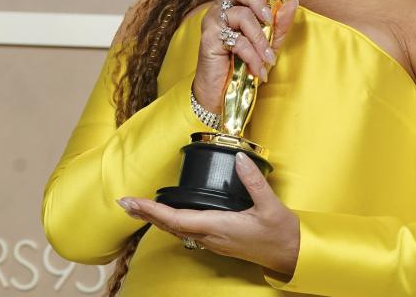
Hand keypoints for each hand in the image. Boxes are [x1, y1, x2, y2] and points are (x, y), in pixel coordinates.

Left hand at [117, 152, 299, 276]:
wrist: (291, 256)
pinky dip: (171, 221)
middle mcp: (210, 236)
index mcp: (218, 226)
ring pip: (176, 229)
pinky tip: (167, 215)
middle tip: (123, 202)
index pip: (175, 219)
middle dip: (145, 214)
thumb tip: (238, 159)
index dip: (151, 210)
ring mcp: (213, 240)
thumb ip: (253, 181)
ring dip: (156, 218)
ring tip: (138, 207)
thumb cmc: (281, 234)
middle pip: (169, 225)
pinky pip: (187, 230)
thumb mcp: (270, 205)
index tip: (132, 202)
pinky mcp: (218, 240)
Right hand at [192, 0, 298, 111]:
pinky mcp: (209, 40)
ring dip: (260, 39)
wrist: (221, 95)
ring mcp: (212, 22)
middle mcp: (220, 7)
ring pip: (240, 16)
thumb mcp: (268, 44)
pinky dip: (252, 55)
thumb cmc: (243, 65)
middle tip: (268, 19)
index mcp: (235, 4)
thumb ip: (280, 24)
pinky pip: (236, 40)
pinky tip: (259, 70)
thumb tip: (293, 0)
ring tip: (268, 59)